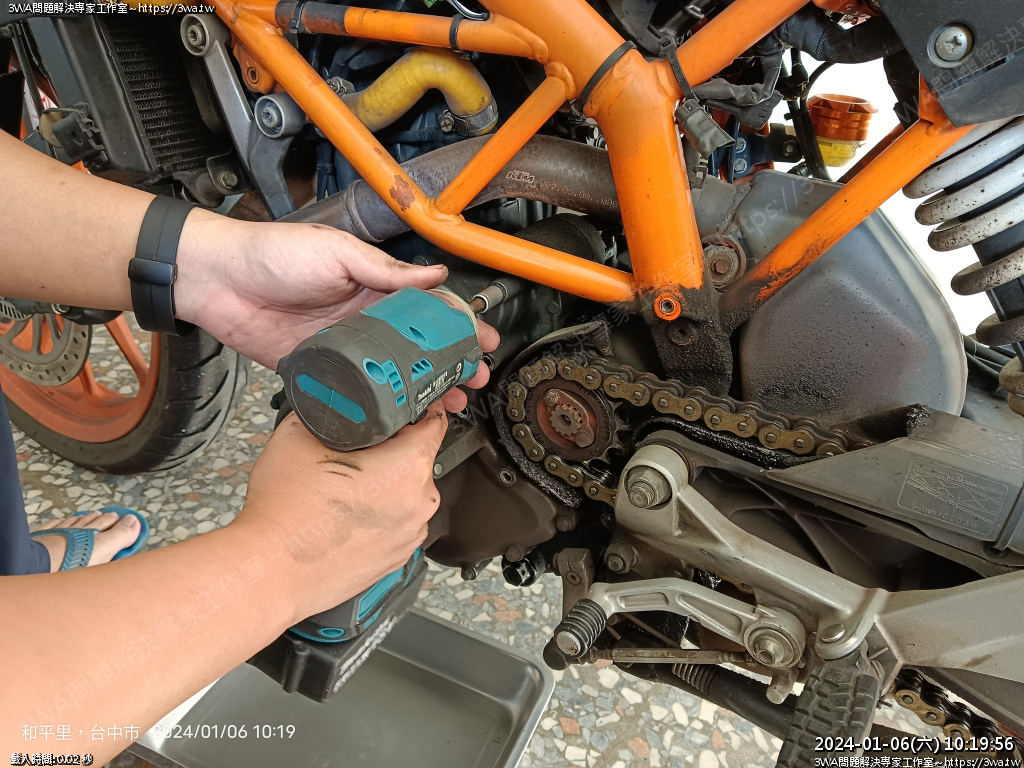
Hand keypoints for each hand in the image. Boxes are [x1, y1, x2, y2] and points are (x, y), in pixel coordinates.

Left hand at [174, 211, 497, 410]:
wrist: (217, 278)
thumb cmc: (273, 253)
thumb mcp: (337, 253)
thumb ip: (386, 270)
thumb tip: (436, 273)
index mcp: (372, 286)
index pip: (426, 307)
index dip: (457, 324)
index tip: (483, 342)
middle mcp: (361, 320)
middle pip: (415, 348)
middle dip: (448, 365)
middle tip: (473, 382)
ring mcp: (341, 349)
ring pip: (390, 374)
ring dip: (420, 389)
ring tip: (447, 405)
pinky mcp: (316, 371)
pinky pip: (352, 391)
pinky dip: (376, 405)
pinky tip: (397, 417)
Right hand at [237, 403, 447, 620]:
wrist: (269, 571)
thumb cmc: (287, 512)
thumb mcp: (300, 432)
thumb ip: (329, 407)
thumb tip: (336, 399)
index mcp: (409, 467)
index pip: (435, 421)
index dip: (419, 407)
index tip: (406, 406)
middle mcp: (419, 504)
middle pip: (416, 460)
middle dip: (389, 451)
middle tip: (350, 454)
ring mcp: (409, 536)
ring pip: (404, 494)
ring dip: (382, 487)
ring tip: (340, 490)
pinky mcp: (395, 559)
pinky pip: (394, 523)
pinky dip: (376, 516)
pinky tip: (342, 516)